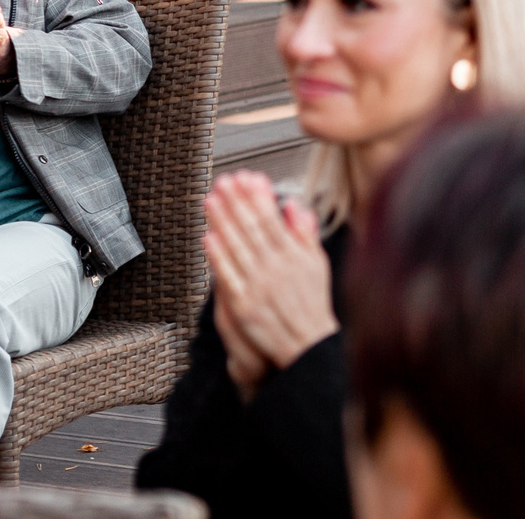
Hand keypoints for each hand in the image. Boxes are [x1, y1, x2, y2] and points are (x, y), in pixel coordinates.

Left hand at [203, 171, 336, 377]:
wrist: (308, 348)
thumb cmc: (312, 306)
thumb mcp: (317, 264)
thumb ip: (304, 233)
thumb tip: (293, 205)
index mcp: (294, 256)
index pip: (272, 219)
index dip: (257, 196)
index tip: (247, 177)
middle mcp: (276, 268)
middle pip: (252, 228)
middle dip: (236, 202)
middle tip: (223, 180)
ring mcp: (258, 287)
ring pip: (237, 248)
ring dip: (222, 221)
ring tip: (211, 200)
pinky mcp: (243, 306)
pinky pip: (228, 277)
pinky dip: (217, 257)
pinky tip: (207, 237)